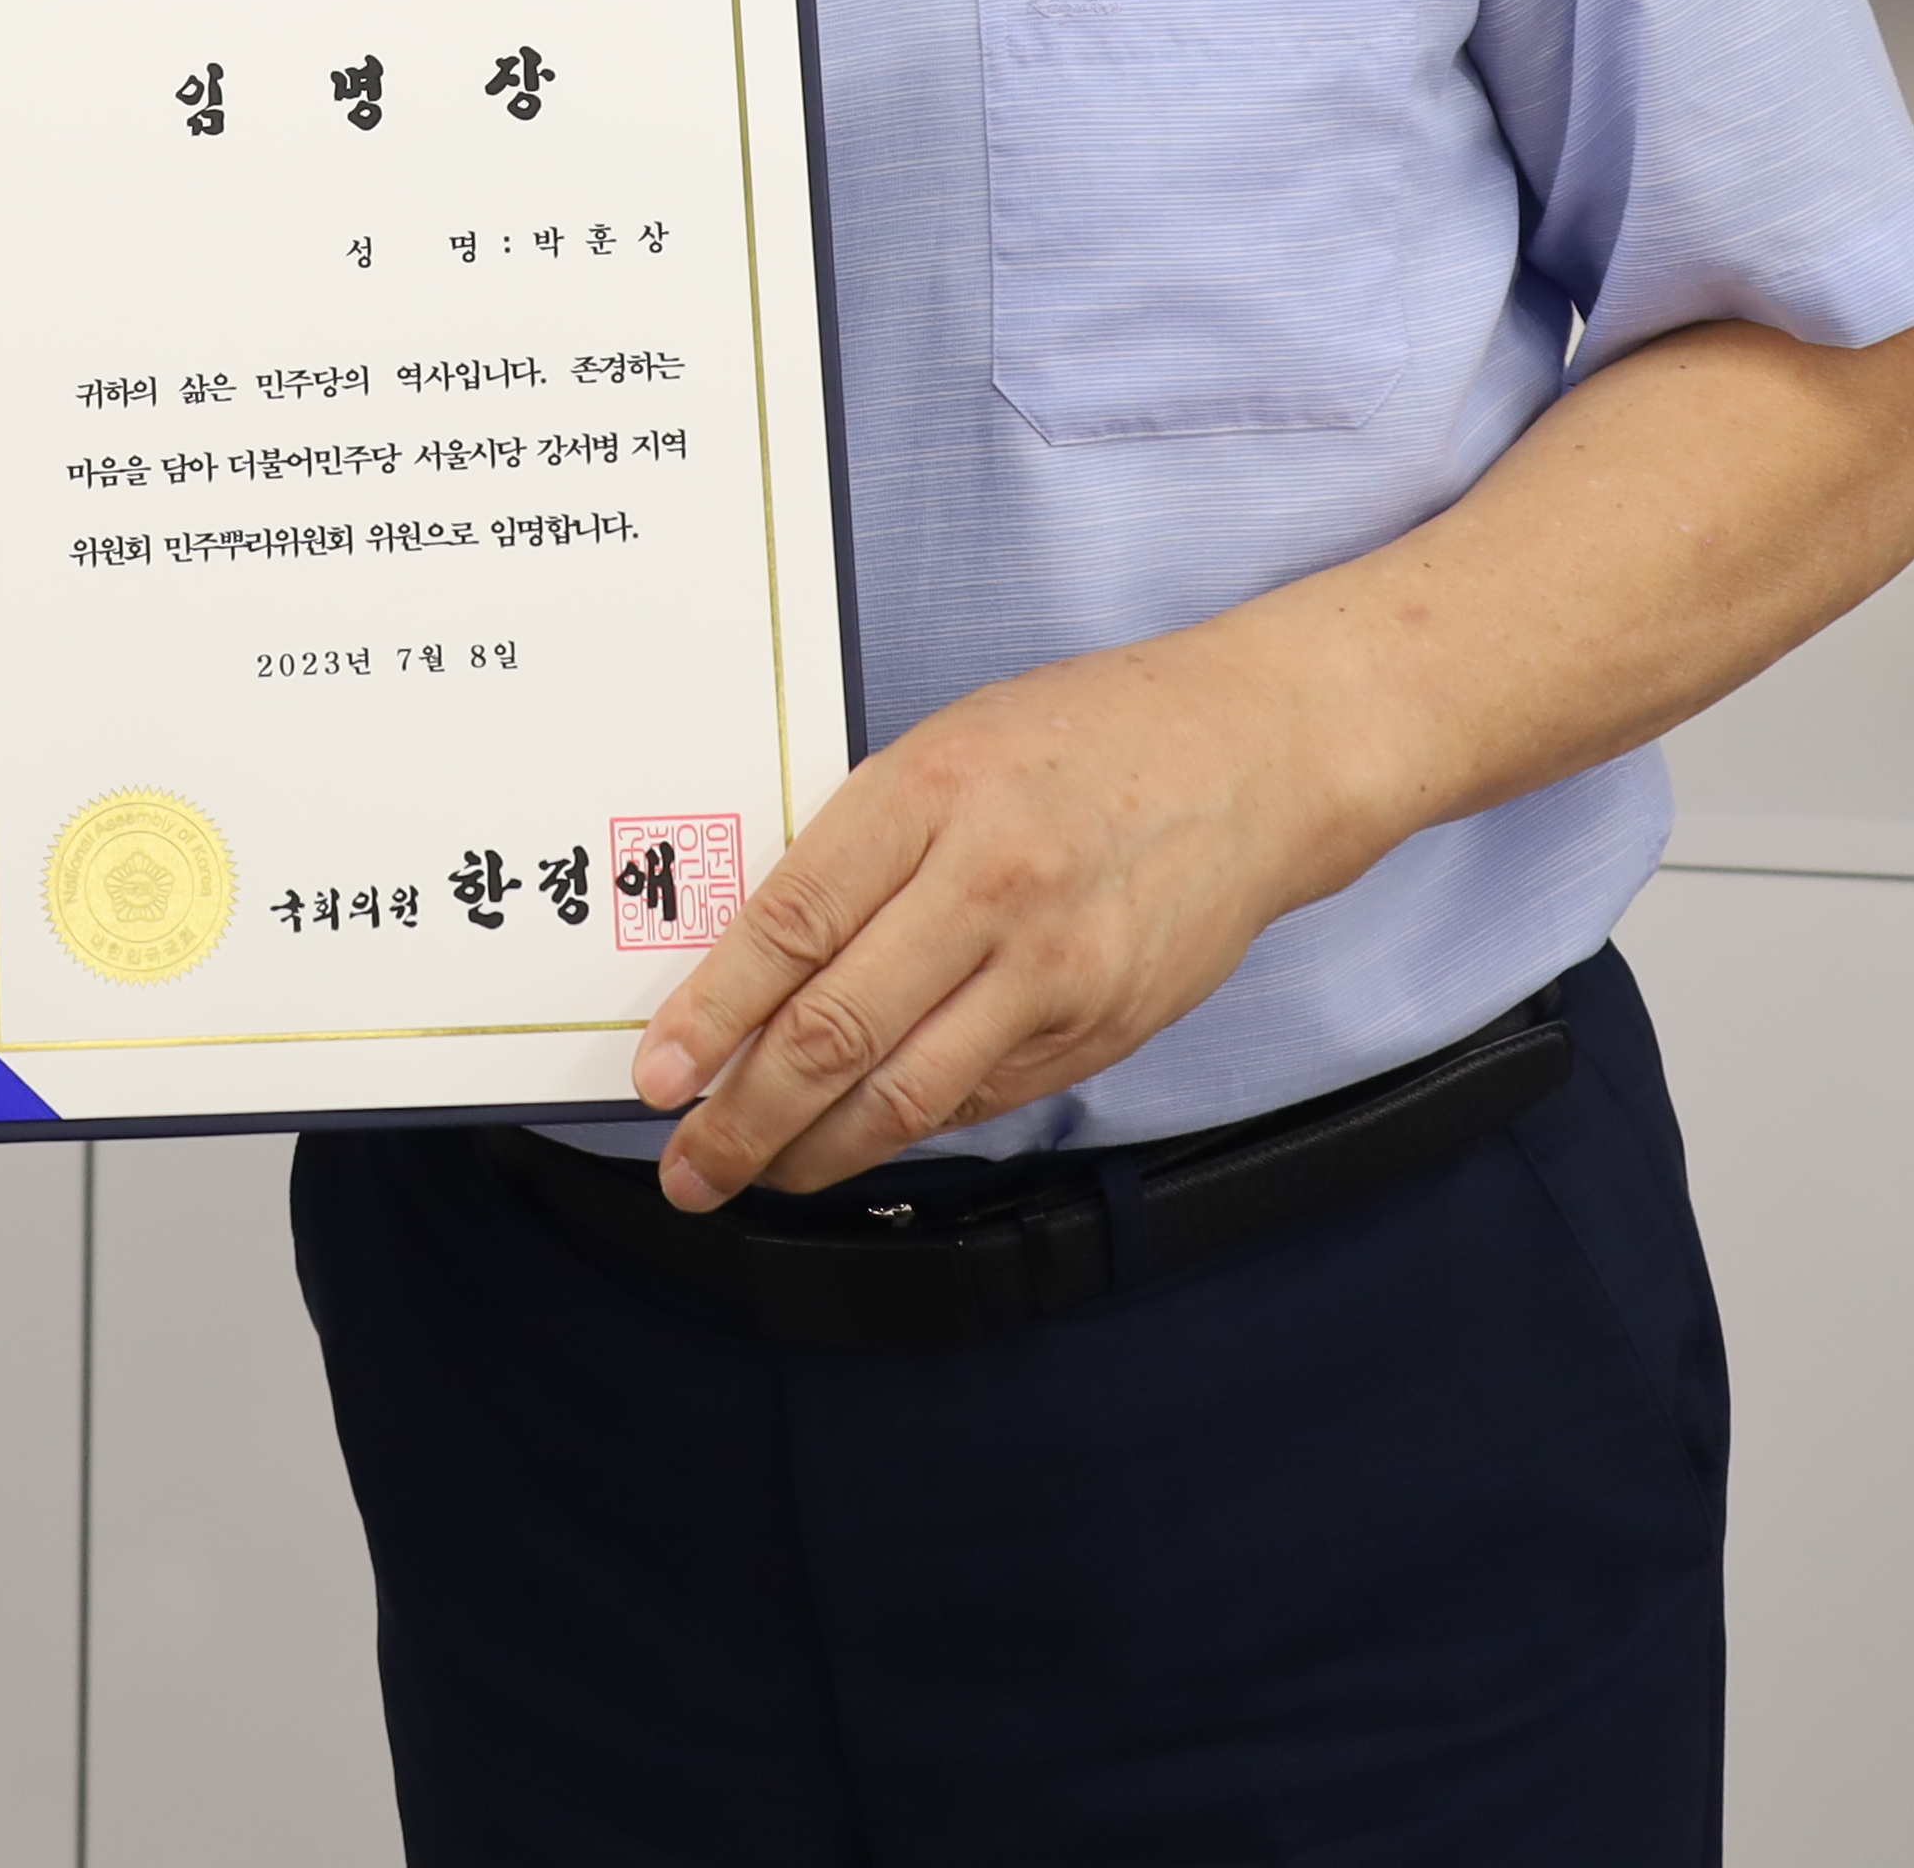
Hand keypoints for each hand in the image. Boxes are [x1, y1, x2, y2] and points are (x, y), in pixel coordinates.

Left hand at [625, 624, 1351, 1209]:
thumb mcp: (948, 748)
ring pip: (908, 1093)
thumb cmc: (1086, 738)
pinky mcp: (1103, 1027)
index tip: (658, 1072)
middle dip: (744, 1117)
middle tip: (687, 1165)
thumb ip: (859, 844)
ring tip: (756, 1174)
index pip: (791, 924)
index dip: (712, 1013)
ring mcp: (1053, 968)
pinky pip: (979, 1100)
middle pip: (837, 1031)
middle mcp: (990, 885)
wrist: (1256, 755)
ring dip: (816, 1152)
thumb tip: (749, 956)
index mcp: (929, 793)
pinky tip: (855, 1142)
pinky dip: (906, 1131)